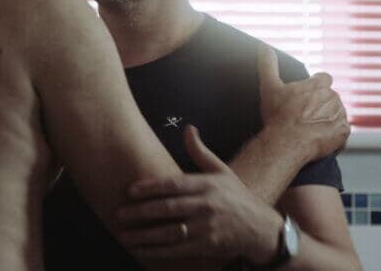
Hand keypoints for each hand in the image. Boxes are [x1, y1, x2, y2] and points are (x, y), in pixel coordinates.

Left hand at [115, 125, 282, 264]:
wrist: (262, 229)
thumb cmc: (237, 197)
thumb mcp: (222, 171)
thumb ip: (201, 152)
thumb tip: (188, 128)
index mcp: (207, 185)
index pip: (174, 185)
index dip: (151, 188)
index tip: (130, 190)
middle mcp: (207, 206)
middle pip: (168, 209)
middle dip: (141, 212)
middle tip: (119, 214)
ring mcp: (207, 228)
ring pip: (170, 233)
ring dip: (144, 236)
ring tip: (123, 236)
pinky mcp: (207, 247)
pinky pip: (177, 250)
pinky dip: (157, 251)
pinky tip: (141, 250)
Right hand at [257, 44, 349, 162]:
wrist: (287, 143)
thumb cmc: (278, 116)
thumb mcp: (269, 87)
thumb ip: (268, 64)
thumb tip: (263, 47)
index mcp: (318, 85)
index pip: (324, 79)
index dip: (316, 86)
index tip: (306, 96)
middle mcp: (332, 97)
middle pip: (330, 97)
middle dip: (321, 104)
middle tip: (305, 114)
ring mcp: (339, 115)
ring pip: (337, 113)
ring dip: (327, 118)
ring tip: (310, 127)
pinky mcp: (343, 131)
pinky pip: (342, 131)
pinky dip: (334, 134)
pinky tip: (319, 137)